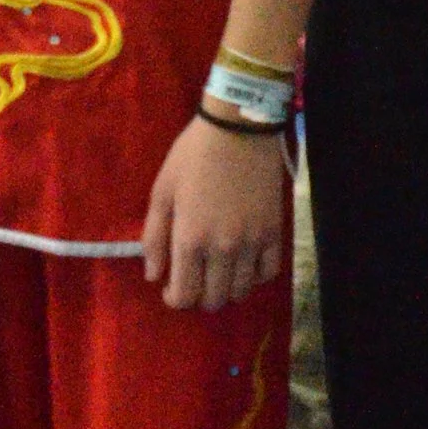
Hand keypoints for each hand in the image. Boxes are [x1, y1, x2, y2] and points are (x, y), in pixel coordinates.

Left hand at [143, 115, 289, 308]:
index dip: (175, 299)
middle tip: (194, 279)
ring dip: (226, 290)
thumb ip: (154, 238)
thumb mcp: (162, 191)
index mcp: (190, 239)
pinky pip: (268, 272)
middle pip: (213, 299)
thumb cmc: (193, 156)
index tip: (171, 287)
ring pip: (240, 291)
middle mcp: (222, 249)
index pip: (185, 295)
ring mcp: (252, 243)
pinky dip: (254, 276)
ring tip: (217, 272)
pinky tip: (244, 264)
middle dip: (199, 297)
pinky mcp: (274, 232)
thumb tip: (153, 276)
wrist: (239, 129)